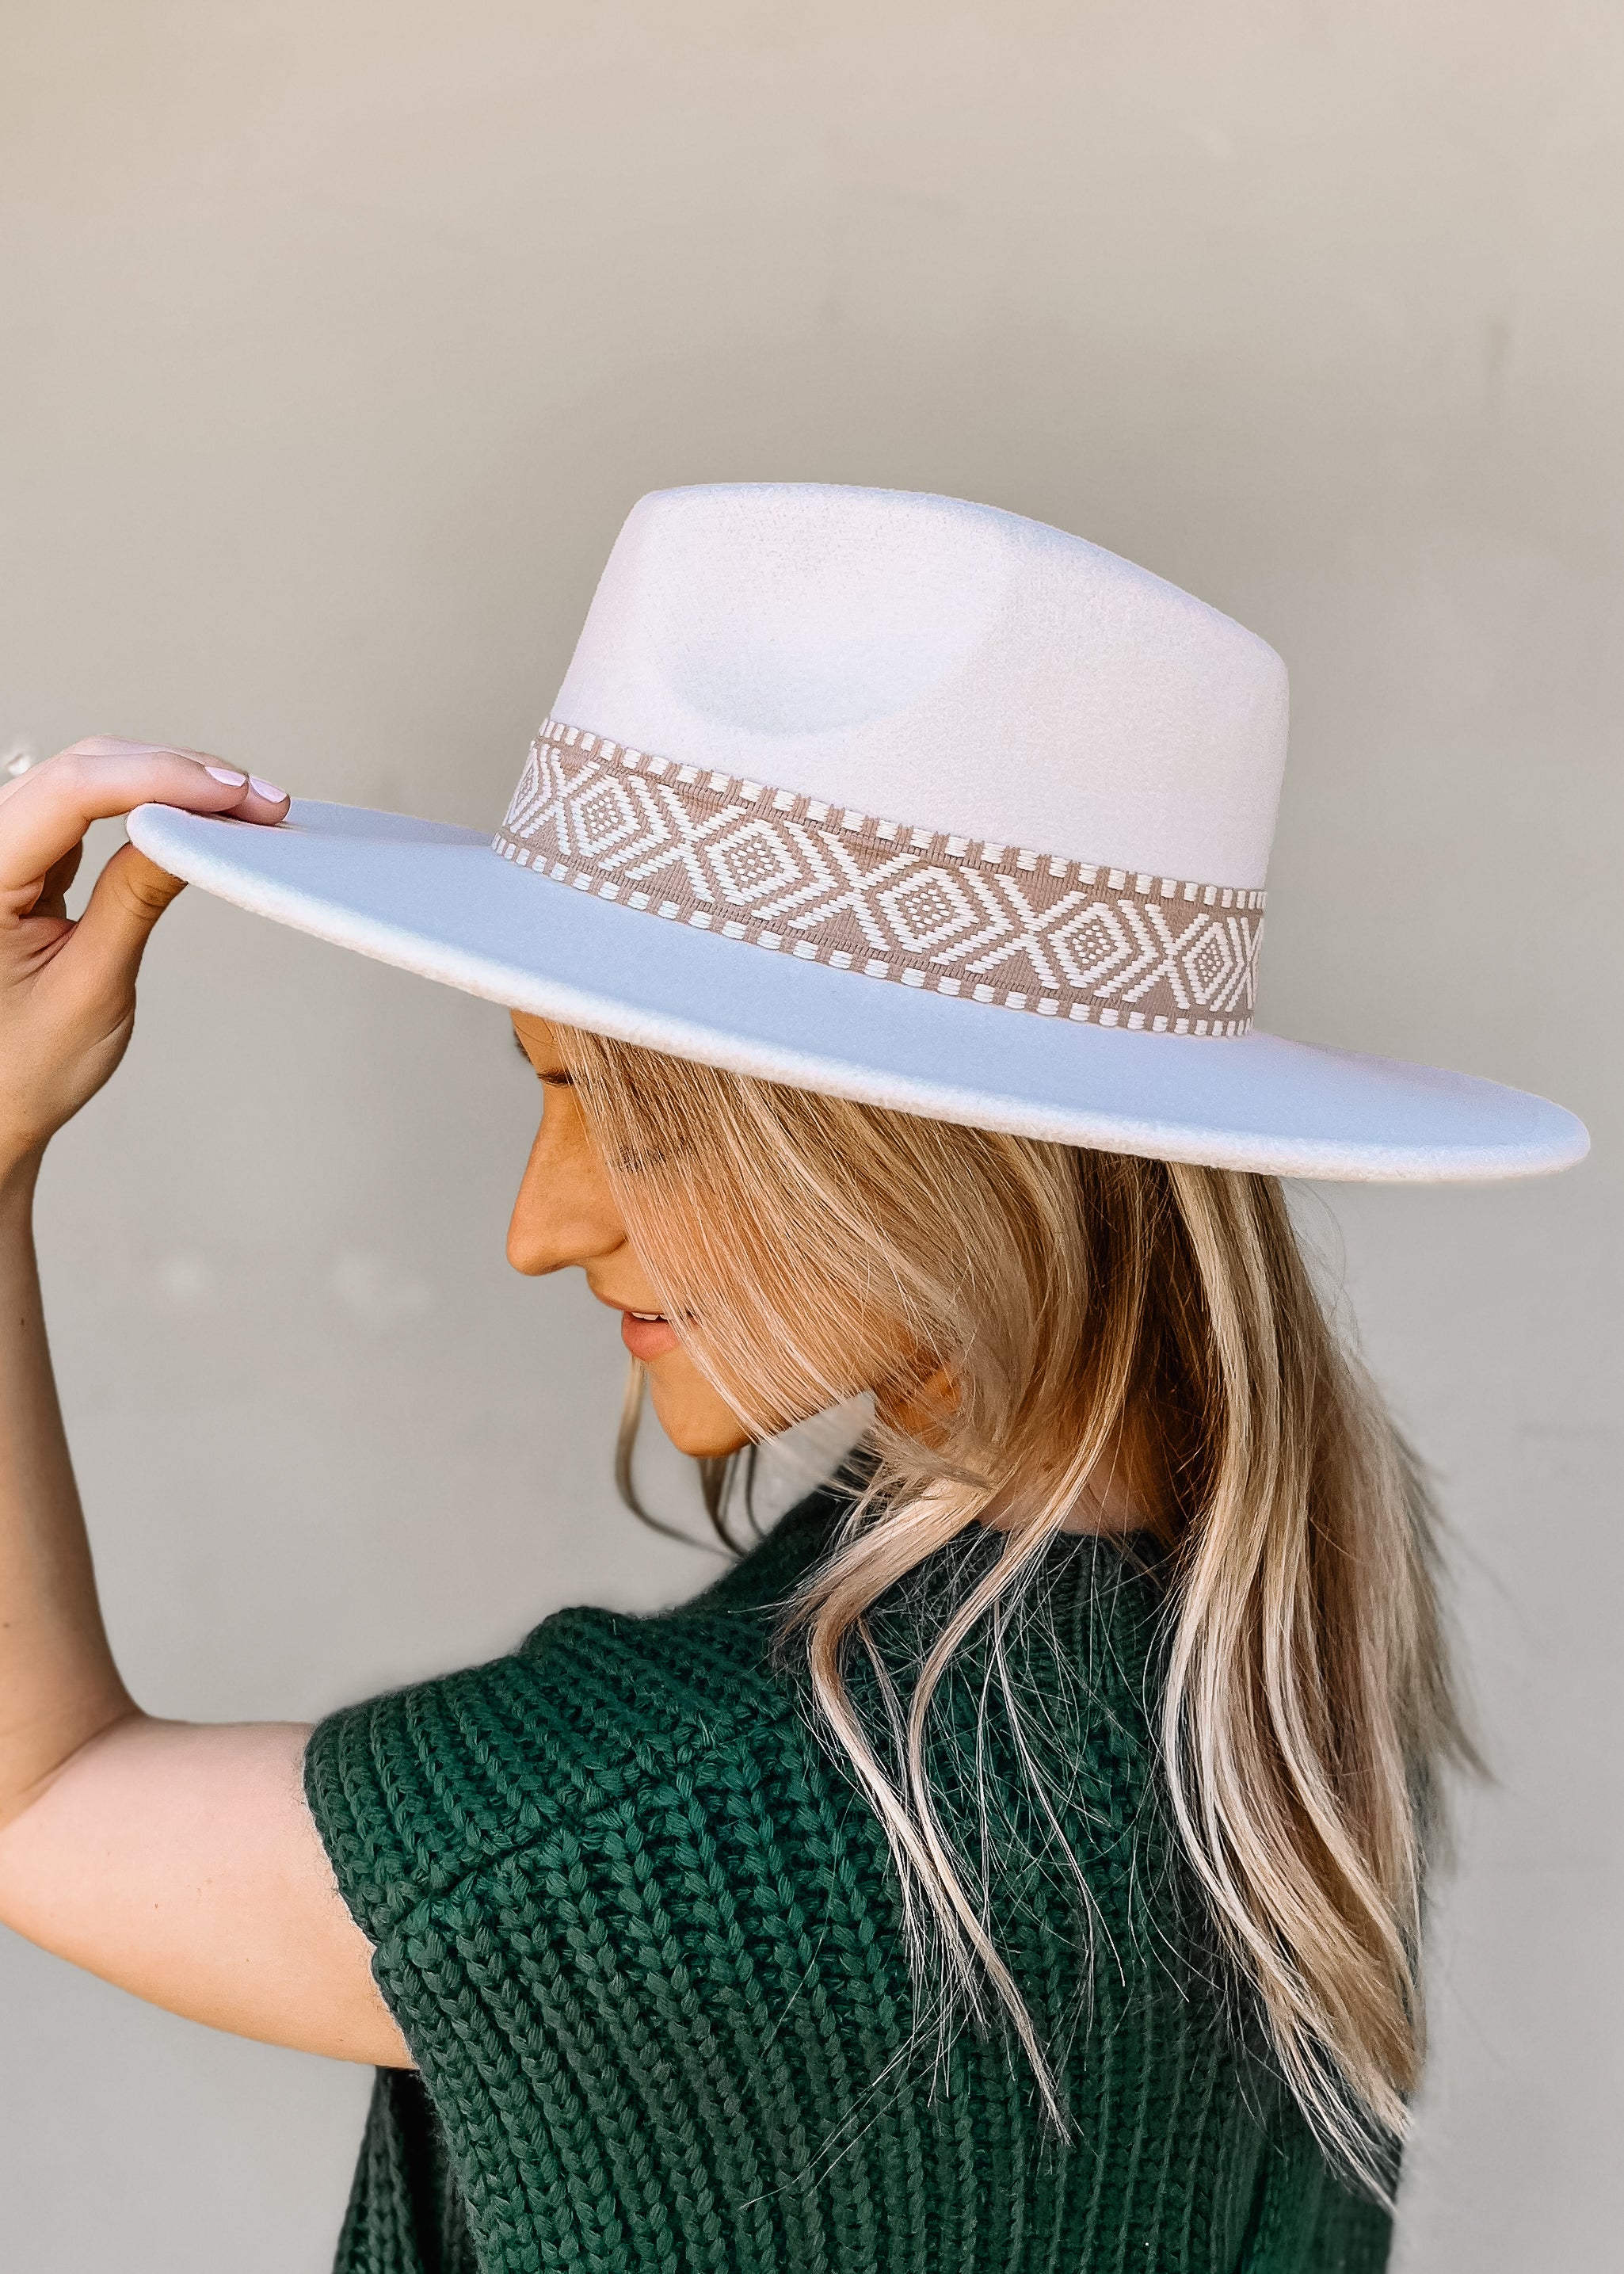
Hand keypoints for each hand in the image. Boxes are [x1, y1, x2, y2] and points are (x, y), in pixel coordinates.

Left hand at [0, 737, 289, 1168]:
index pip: (71, 793)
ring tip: (239, 805)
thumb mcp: (91, 986)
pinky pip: (84, 805)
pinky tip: (193, 812)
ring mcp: (2, 848)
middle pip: (81, 769)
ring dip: (166, 779)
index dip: (160, 780)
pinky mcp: (24, 857)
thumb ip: (135, 898)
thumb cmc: (17, 1067)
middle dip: (174, 772)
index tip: (234, 795)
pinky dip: (145, 801)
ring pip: (86, 775)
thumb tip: (194, 832)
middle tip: (256, 800)